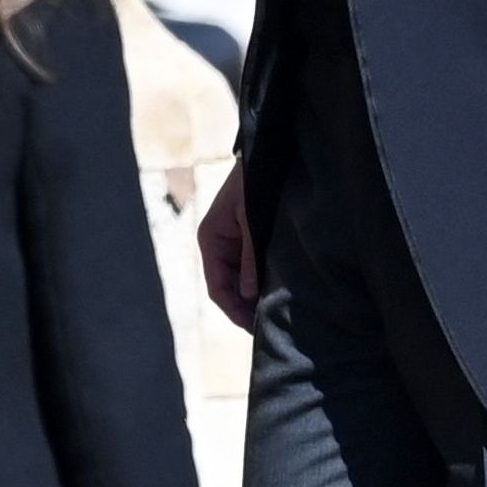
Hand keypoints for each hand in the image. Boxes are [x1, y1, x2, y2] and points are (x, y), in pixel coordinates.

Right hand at [198, 162, 260, 331]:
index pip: (217, 287)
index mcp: (210, 241)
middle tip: (267, 327)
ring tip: (274, 315)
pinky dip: (261, 283)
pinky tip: (276, 294)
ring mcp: (232, 246)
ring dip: (254, 297)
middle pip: (228, 289)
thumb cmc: (253, 184)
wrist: (263, 158)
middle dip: (245, 308)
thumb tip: (250, 294)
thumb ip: (250, 256)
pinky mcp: (247, 243)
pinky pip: (251, 270)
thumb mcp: (251, 220)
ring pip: (240, 282)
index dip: (233, 310)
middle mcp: (217, 247)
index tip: (253, 326)